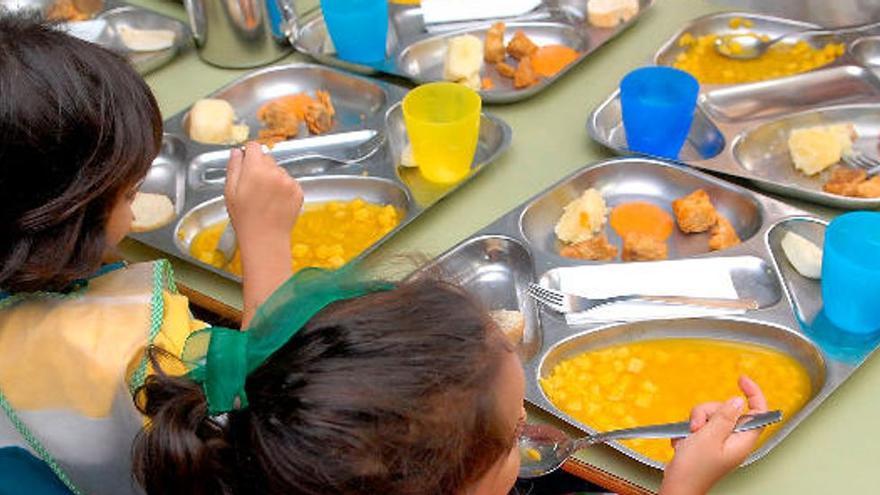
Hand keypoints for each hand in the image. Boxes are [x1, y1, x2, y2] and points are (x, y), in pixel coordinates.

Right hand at [225, 142, 302, 326]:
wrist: (265, 239)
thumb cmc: (244, 218)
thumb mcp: (230, 192)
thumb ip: (234, 167)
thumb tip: (236, 152)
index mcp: (256, 169)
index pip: (255, 146)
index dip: (249, 152)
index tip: (246, 160)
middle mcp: (275, 172)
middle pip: (267, 158)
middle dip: (260, 167)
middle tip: (254, 186)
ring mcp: (289, 182)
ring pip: (279, 170)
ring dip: (273, 177)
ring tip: (265, 197)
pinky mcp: (299, 191)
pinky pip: (290, 182)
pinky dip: (283, 188)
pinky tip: (275, 202)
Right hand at [659, 376, 767, 494]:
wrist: (677, 486)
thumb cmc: (694, 470)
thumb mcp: (709, 437)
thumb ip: (724, 417)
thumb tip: (737, 401)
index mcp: (742, 440)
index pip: (758, 412)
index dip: (753, 393)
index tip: (742, 380)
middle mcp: (733, 440)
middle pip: (727, 410)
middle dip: (707, 412)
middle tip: (698, 426)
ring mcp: (719, 441)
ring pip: (710, 416)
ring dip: (696, 421)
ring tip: (689, 436)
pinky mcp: (706, 443)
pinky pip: (699, 425)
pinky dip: (689, 431)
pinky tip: (685, 442)